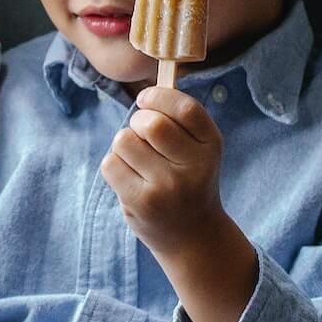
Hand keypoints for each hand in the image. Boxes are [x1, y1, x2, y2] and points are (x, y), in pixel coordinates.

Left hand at [101, 86, 224, 256]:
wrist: (191, 235)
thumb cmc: (189, 180)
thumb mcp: (199, 149)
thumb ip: (179, 119)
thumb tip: (147, 86)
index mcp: (211, 145)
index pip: (185, 108)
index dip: (159, 96)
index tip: (146, 99)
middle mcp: (193, 167)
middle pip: (150, 123)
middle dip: (138, 120)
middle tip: (142, 133)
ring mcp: (166, 187)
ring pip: (124, 140)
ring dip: (124, 144)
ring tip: (138, 160)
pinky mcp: (140, 202)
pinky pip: (111, 164)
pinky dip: (115, 165)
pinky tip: (130, 178)